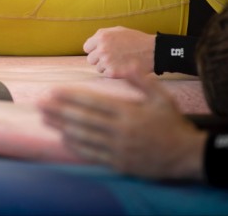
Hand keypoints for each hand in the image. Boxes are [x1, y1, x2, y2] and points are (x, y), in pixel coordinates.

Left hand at [38, 69, 206, 180]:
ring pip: (83, 137)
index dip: (70, 96)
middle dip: (58, 110)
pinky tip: (63, 139)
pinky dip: (76, 146)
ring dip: (61, 127)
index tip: (53, 91)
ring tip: (44, 119)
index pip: (92, 102)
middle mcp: (120, 130)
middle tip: (39, 103)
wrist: (188, 156)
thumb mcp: (162, 98)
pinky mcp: (119, 163)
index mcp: (128, 112)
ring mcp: (118, 148)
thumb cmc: (173, 124)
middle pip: (82, 119)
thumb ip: (142, 81)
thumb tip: (126, 64)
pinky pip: (92, 154)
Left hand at [84, 26, 154, 76]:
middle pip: (91, 59)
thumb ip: (103, 36)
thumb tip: (92, 44)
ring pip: (98, 68)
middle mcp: (101, 48)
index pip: (87, 48)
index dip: (94, 50)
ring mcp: (106, 61)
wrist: (153, 51)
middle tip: (111, 58)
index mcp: (101, 36)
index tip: (101, 52)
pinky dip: (113, 72)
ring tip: (119, 62)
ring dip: (106, 67)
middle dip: (99, 59)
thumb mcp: (118, 31)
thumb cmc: (136, 40)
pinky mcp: (112, 72)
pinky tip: (122, 67)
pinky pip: (106, 74)